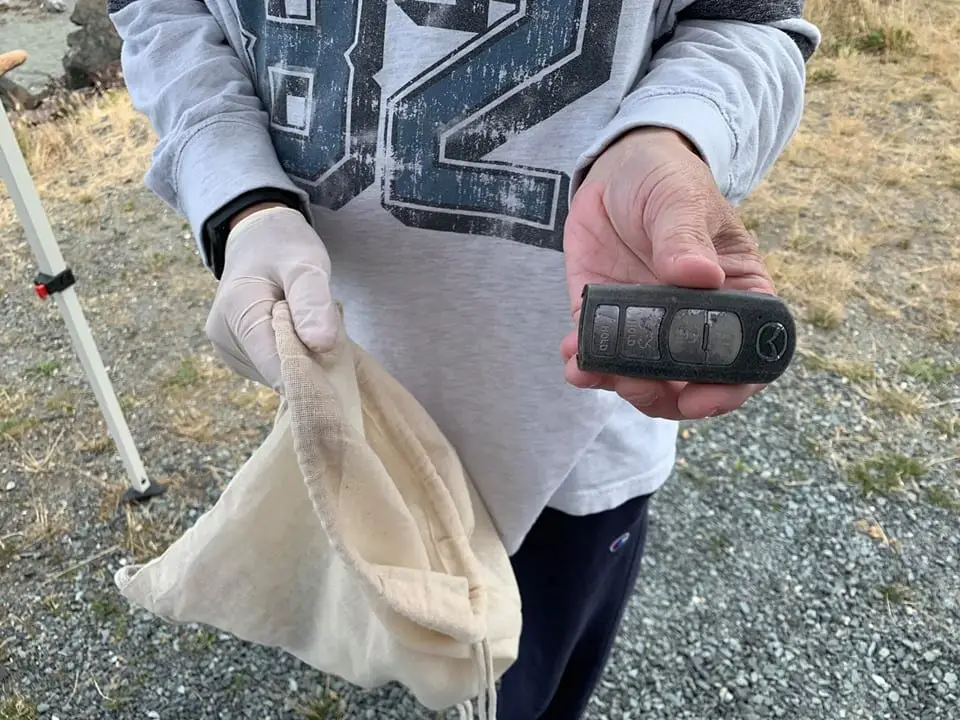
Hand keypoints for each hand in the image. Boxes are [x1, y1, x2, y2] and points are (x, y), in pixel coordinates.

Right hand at [205, 205, 338, 390]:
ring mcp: (230, 351)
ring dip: (304, 359)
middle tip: (329, 328)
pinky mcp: (240, 355)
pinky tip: (301, 333)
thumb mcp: (305, 263)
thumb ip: (312, 302)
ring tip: (311, 325)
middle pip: (279, 373)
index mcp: (237, 315)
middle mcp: (226, 341)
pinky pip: (274, 366)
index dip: (313, 372)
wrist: (257, 237)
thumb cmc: (283, 246)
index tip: (338, 357)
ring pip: (279, 373)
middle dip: (311, 361)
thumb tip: (321, 345)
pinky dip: (295, 356)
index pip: (279, 368)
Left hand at [560, 127, 776, 420]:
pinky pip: (600, 355)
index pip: (748, 355)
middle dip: (663, 395)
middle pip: (692, 382)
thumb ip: (685, 237)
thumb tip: (700, 276)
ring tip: (593, 368)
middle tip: (633, 382)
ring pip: (645, 379)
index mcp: (736, 293)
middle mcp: (696, 319)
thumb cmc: (665, 177)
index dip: (731, 387)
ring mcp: (650, 323)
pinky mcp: (607, 318)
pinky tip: (572, 355)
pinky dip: (585, 365)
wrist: (615, 169)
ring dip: (620, 384)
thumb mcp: (679, 197)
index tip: (700, 398)